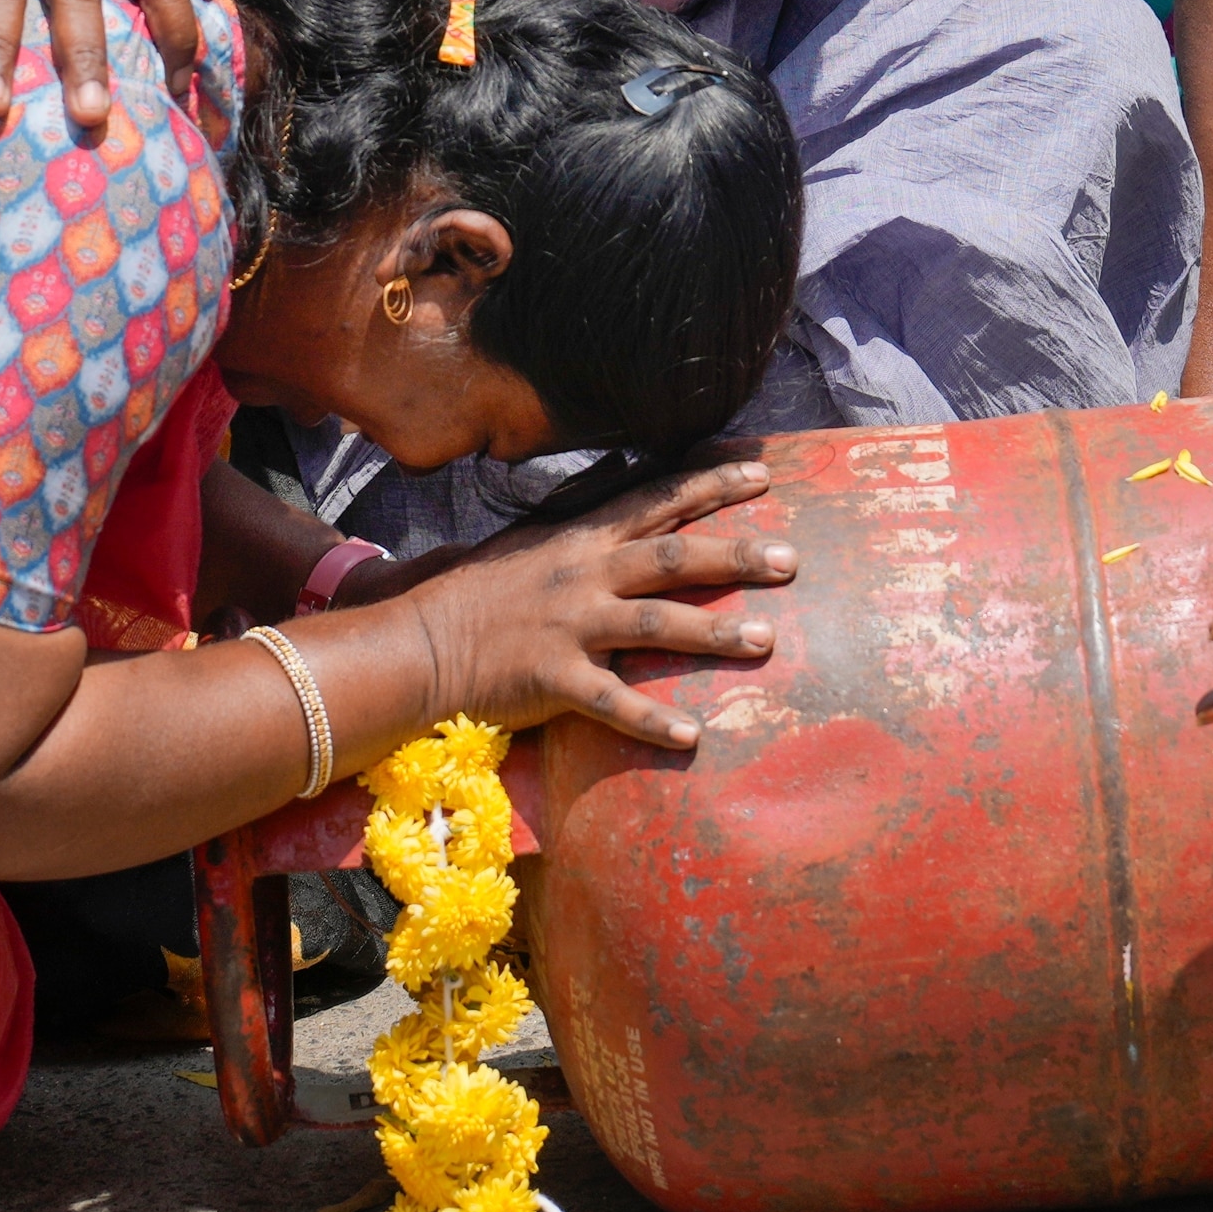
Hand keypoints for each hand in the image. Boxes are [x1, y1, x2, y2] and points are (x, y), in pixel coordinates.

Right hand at [405, 459, 798, 753]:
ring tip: (766, 642)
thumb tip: (620, 491)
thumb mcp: (532, 544)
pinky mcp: (555, 679)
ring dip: (714, 632)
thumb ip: (581, 524)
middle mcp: (584, 574)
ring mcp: (570, 625)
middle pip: (672, 556)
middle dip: (735, 554)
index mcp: (581, 539)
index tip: (763, 475)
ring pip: (656, 622)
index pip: (657, 500)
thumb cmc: (478, 594)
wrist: (420, 642)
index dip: (711, 485)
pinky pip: (613, 701)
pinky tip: (692, 737)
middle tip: (791, 559)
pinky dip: (652, 720)